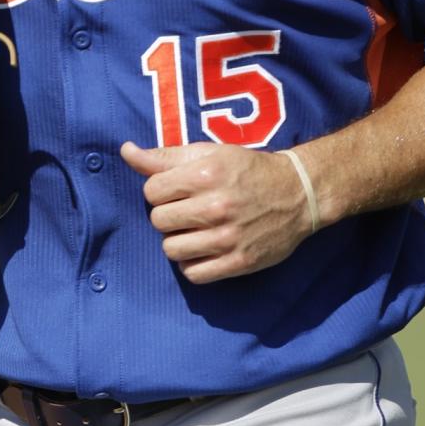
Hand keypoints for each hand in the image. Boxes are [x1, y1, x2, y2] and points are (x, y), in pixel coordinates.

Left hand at [120, 141, 316, 283]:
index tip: (176, 189)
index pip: (152, 190)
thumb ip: (164, 156)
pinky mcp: (239, 262)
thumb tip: (126, 151)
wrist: (298, 194)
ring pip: (171, 250)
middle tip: (187, 210)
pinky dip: (193, 264)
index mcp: (207, 174)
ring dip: (178, 240)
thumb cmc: (248, 170)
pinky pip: (193, 274)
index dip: (160, 190)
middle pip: (158, 221)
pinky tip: (204, 249)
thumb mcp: (209, 153)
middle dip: (167, 215)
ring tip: (195, 230)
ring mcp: (228, 238)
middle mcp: (216, 206)